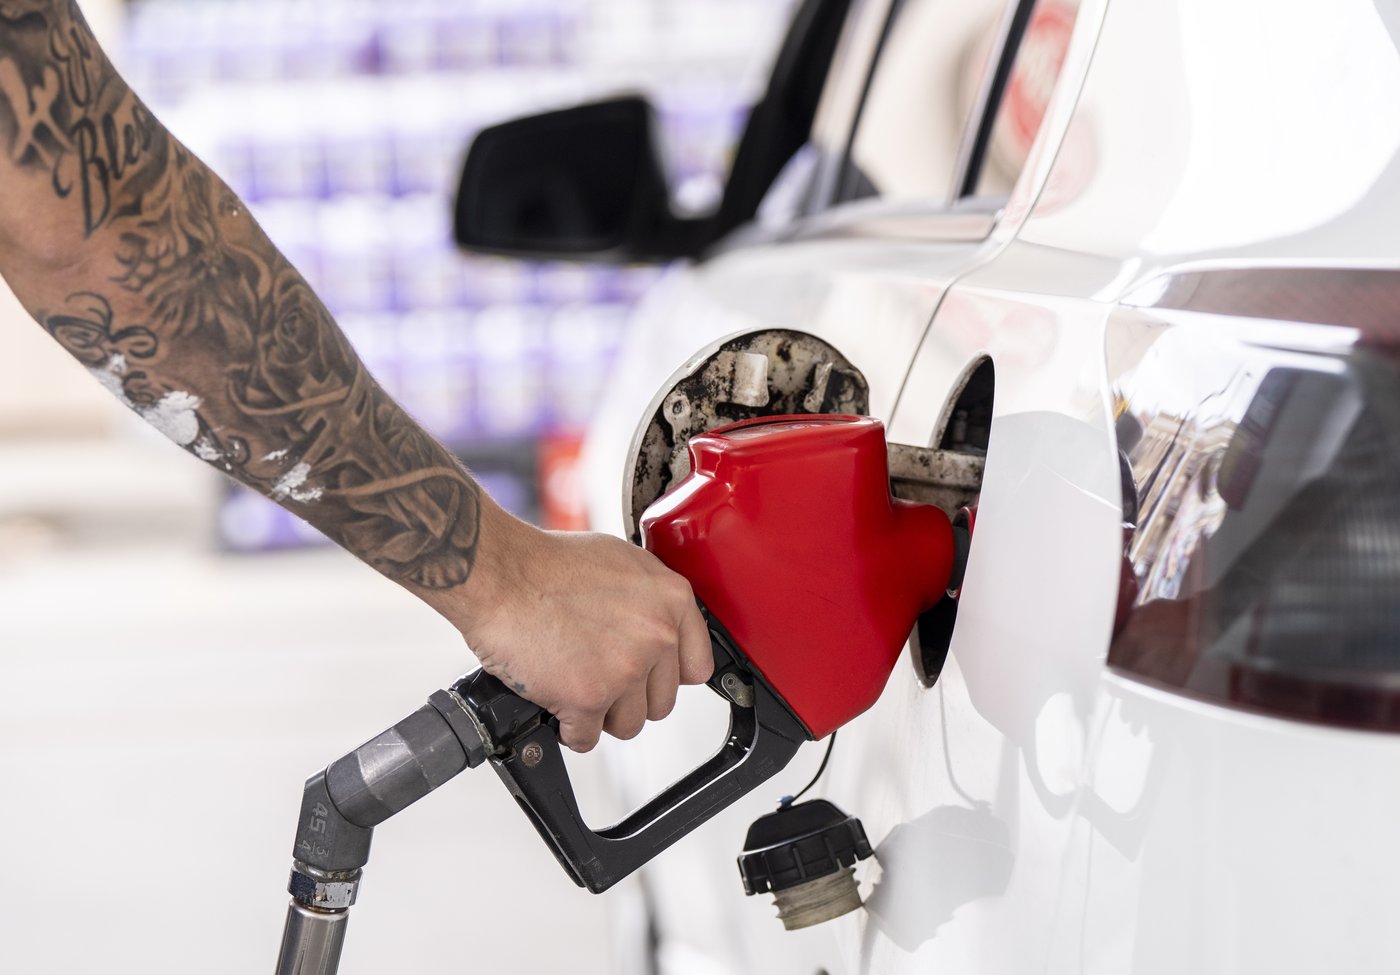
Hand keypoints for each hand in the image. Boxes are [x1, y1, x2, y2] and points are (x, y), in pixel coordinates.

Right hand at [424, 507, 713, 751]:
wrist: (501, 573)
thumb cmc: (547, 563)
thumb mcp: (621, 563)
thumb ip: (651, 601)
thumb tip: (661, 630)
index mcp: (671, 599)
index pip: (697, 666)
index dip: (665, 675)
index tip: (650, 677)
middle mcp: (656, 635)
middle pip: (661, 702)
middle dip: (629, 697)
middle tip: (599, 677)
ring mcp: (624, 669)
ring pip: (628, 725)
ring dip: (601, 715)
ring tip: (575, 686)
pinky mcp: (587, 698)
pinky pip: (586, 738)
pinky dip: (569, 729)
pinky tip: (557, 704)